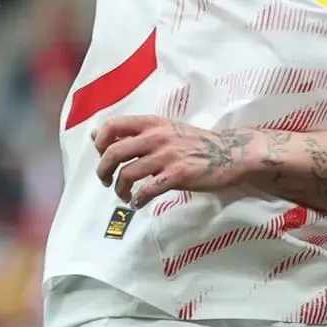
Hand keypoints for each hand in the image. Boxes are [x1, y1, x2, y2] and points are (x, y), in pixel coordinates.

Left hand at [93, 115, 255, 205]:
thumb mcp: (164, 129)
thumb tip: (95, 135)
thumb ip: (132, 133)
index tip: (102, 156)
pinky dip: (137, 200)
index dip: (100, 143)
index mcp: (152, 123)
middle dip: (103, 171)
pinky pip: (147, 190)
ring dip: (119, 189)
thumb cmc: (195, 142)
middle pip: (114, 152)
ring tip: (124, 195)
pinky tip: (138, 203)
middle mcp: (157, 137)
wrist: (230, 152)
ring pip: (127, 174)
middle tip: (106, 181)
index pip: (112, 126)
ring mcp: (167, 156)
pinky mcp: (178, 175)